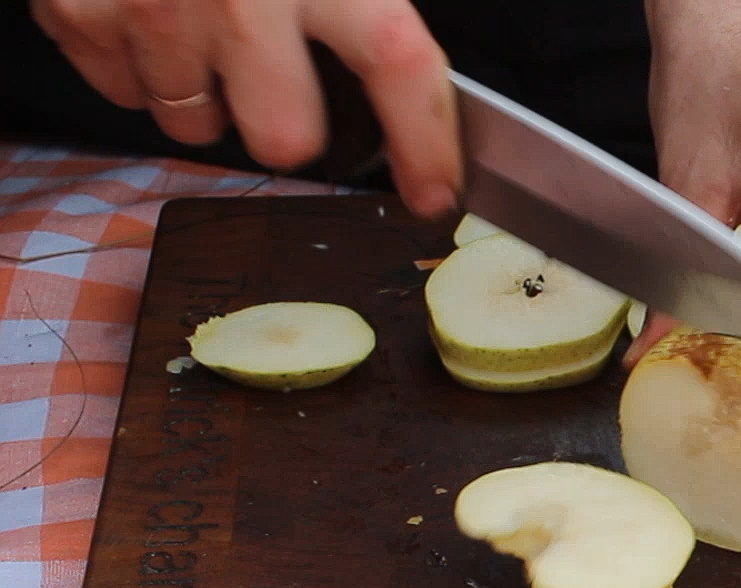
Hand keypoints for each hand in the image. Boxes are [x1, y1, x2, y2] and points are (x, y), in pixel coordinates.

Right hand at [29, 0, 462, 218]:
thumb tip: (396, 46)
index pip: (397, 65)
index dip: (426, 143)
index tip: (434, 190)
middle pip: (284, 137)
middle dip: (286, 126)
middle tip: (280, 84)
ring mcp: (152, 11)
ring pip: (195, 123)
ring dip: (206, 93)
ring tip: (200, 28)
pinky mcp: (80, 15)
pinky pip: (123, 90)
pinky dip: (139, 66)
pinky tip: (148, 15)